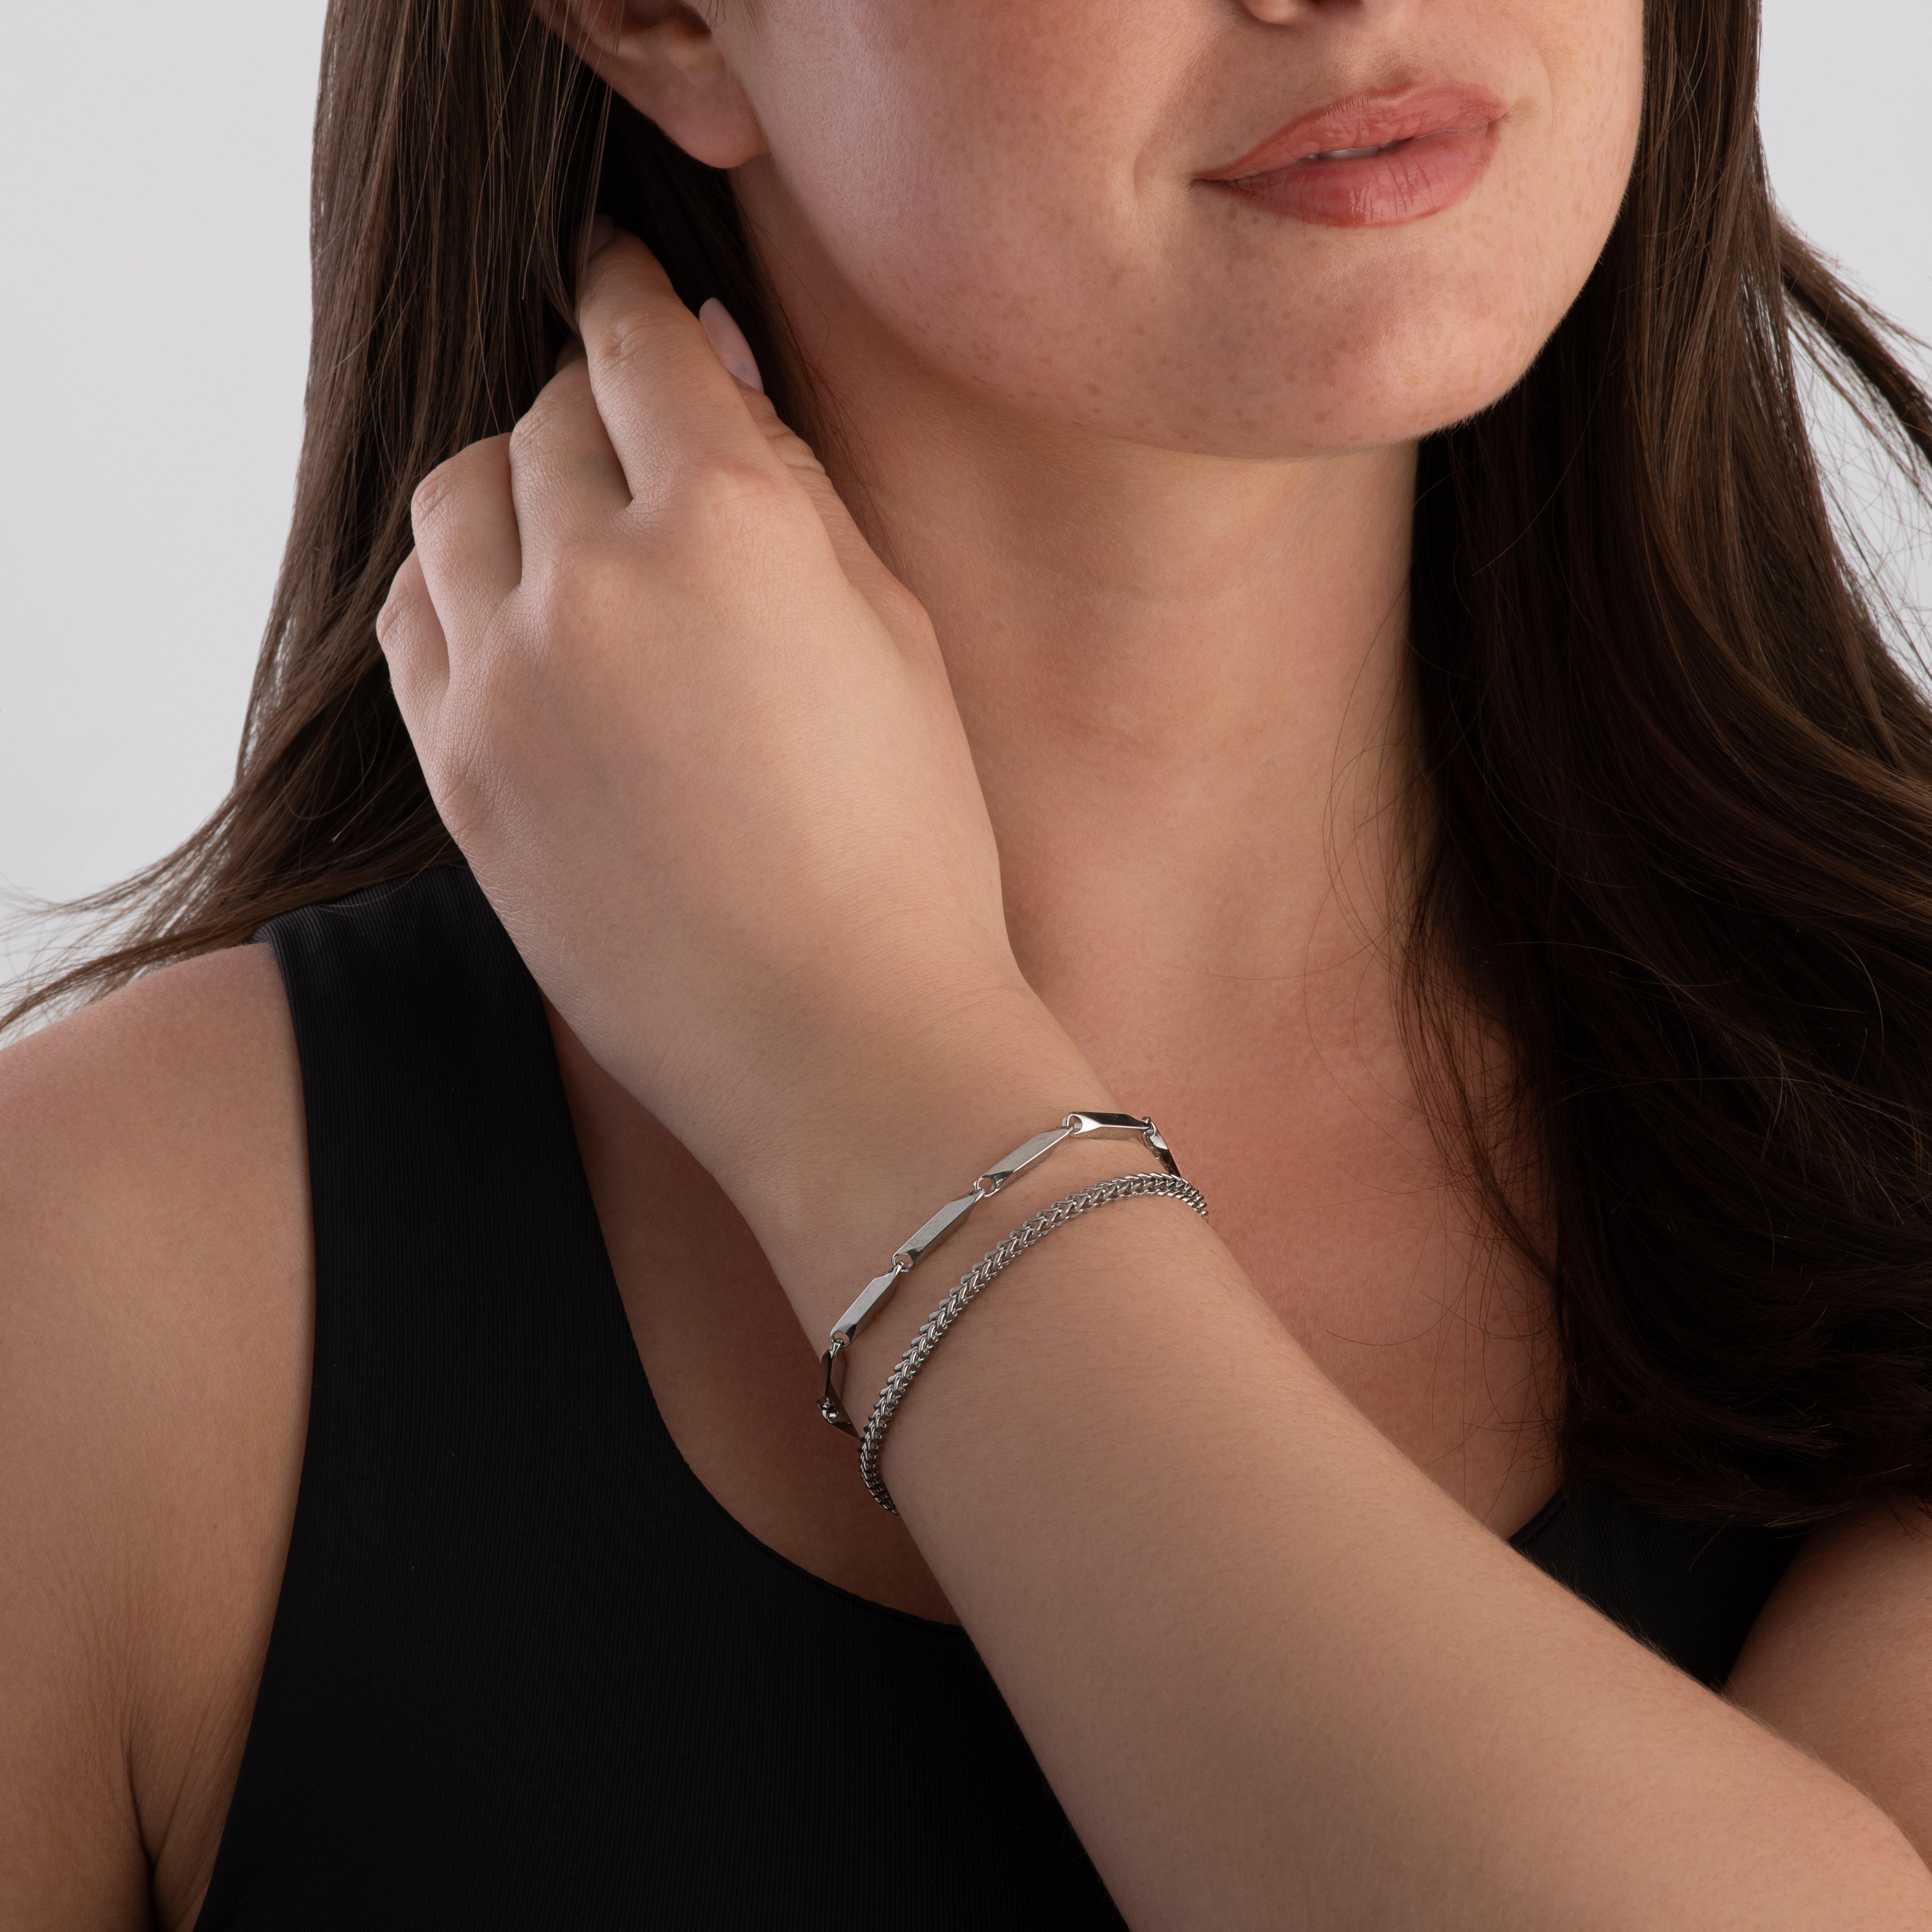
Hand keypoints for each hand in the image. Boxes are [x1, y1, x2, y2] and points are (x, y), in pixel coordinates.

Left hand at [376, 229, 1084, 1253]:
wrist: (841, 1046)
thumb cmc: (909, 851)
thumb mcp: (899, 636)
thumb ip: (796, 485)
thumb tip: (712, 372)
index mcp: (731, 523)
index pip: (639, 343)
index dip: (632, 293)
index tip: (624, 278)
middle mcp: (596, 579)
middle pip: (546, 417)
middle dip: (593, 407)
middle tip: (636, 439)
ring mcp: (507, 679)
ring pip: (457, 502)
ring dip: (511, 485)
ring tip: (568, 528)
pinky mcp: (459, 770)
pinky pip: (411, 617)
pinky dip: (456, 583)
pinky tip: (514, 613)